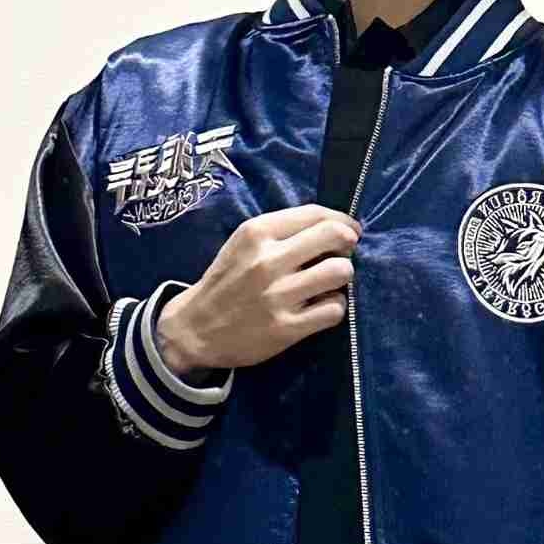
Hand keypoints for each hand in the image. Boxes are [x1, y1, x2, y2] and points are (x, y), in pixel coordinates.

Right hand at [158, 204, 360, 372]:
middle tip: (342, 255)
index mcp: (257, 233)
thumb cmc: (226, 281)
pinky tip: (320, 306)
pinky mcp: (286, 328)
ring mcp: (278, 295)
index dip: (342, 220)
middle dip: (348, 245)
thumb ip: (282, 232)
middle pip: (335, 237)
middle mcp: (268, 260)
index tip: (349, 231)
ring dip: (342, 276)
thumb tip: (334, 227)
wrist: (194, 329)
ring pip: (340, 272)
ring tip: (329, 282)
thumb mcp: (243, 243)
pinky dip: (334, 306)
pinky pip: (334, 309)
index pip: (316, 214)